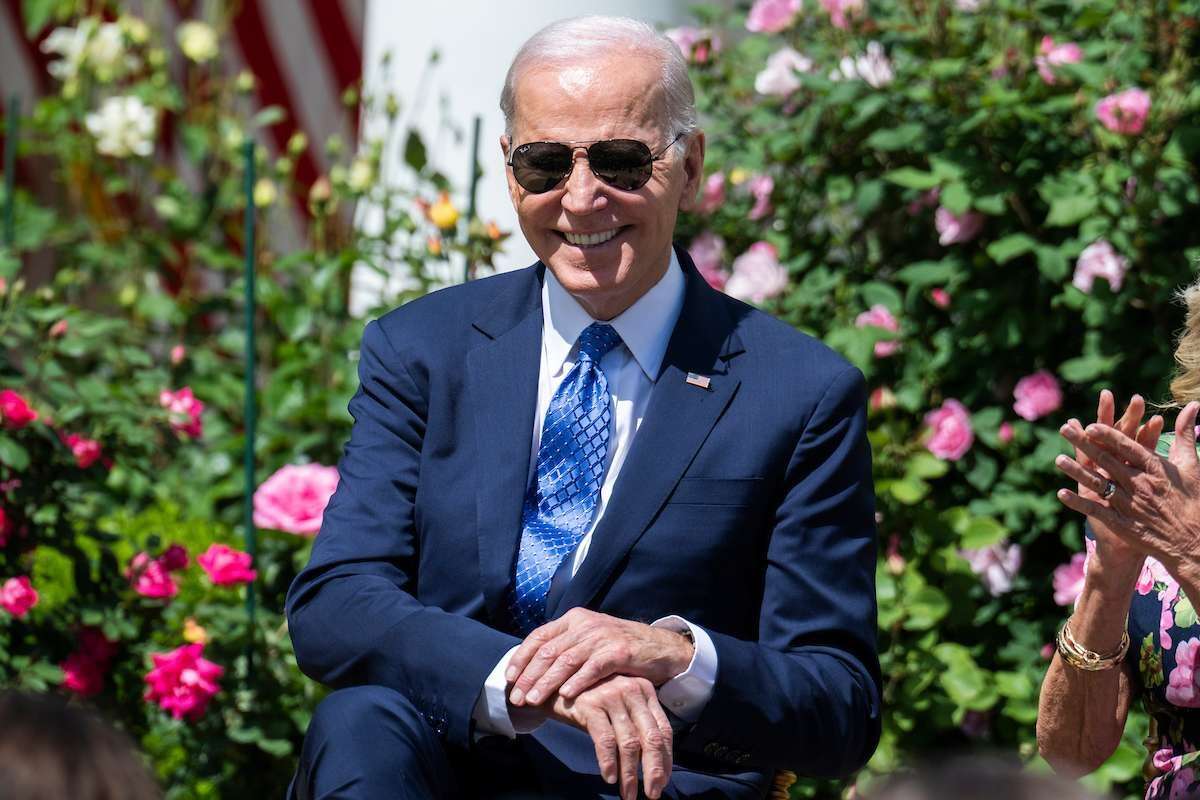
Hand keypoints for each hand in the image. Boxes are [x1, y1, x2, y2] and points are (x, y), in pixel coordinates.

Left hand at [506, 608, 692, 706]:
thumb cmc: (618, 649)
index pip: (539, 636)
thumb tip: (532, 669)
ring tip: (533, 700)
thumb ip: (565, 648)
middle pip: (549, 651)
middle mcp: (585, 624)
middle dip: (529, 676)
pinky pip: (593, 668)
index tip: (509, 677)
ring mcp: (602, 637)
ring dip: (546, 683)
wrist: (659, 647)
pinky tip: (565, 696)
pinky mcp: (619, 652)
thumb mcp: (589, 641)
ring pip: (566, 660)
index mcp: (574, 619)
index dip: (522, 657)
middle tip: (516, 697)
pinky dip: (577, 682)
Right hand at [543, 674, 673, 799]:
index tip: (663, 781)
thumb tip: (655, 766)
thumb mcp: (619, 708)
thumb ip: (636, 726)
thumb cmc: (591, 702)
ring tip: (628, 794)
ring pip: (629, 743)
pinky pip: (605, 740)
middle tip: (653, 794)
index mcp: (644, 690)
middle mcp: (631, 690)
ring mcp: (611, 695)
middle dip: (653, 770)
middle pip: (651, 737)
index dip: (666, 759)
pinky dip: (608, 762)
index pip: (664, 729)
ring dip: (629, 774)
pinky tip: (609, 777)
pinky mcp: (590, 704)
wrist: (554, 686)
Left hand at [1056, 401, 1199, 572]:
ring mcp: (1129, 504)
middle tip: (1064, 429)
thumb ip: (1185, 433)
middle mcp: (1140, 484)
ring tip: (1058, 460)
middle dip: (1084, 443)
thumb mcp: (1192, 465)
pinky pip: (1096, 510)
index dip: (1108, 435)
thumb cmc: (1193, 500)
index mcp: (1155, 469)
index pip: (1128, 447)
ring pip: (1098, 484)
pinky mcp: (1122, 523)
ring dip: (1076, 471)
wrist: (1192, 542)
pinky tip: (1061, 493)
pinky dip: (1078, 502)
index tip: (1090, 425)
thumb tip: (1193, 404)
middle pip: (1107, 460)